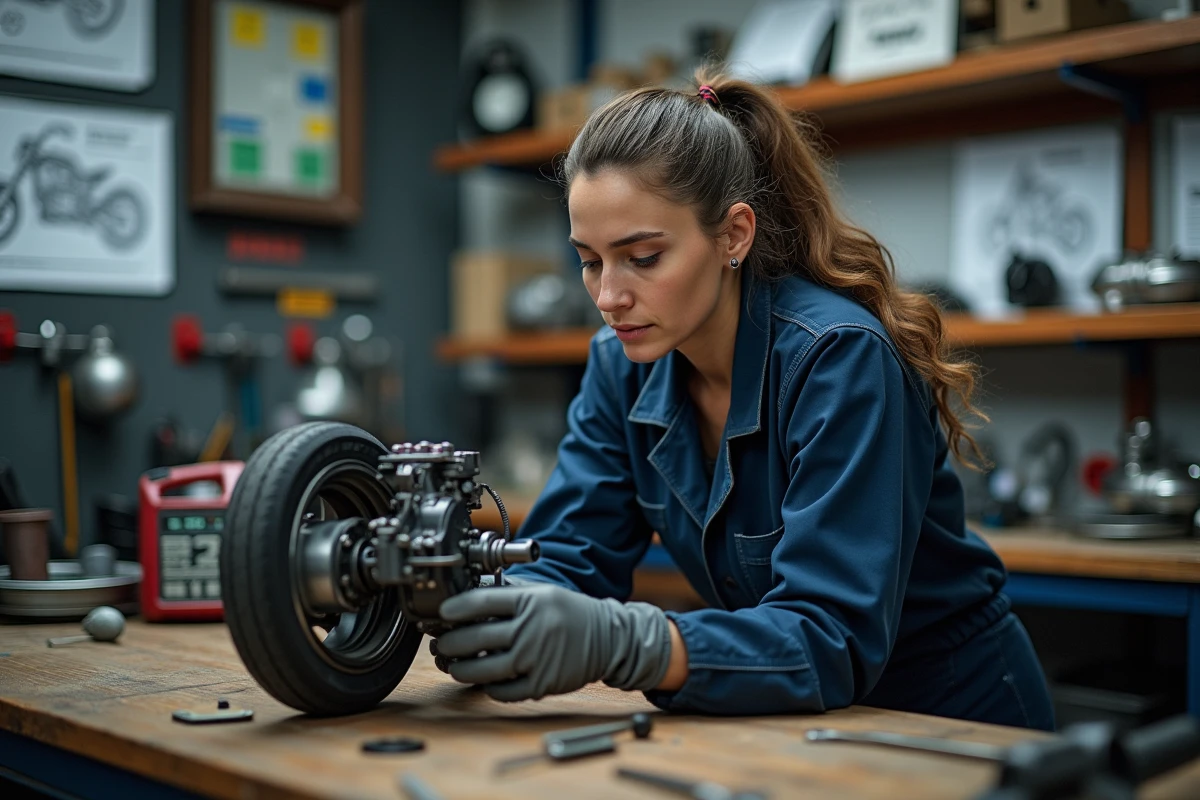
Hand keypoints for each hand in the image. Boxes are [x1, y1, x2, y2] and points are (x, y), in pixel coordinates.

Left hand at [432, 584, 671, 701]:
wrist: (608, 638)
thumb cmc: (570, 613)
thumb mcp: (543, 593)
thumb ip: (510, 595)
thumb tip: (471, 598)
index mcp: (531, 601)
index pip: (481, 602)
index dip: (455, 608)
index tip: (441, 613)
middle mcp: (532, 629)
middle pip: (476, 638)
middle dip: (450, 643)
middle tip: (441, 644)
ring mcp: (536, 659)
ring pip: (484, 669)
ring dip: (461, 669)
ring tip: (453, 665)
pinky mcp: (541, 684)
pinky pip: (502, 691)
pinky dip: (487, 687)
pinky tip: (482, 680)